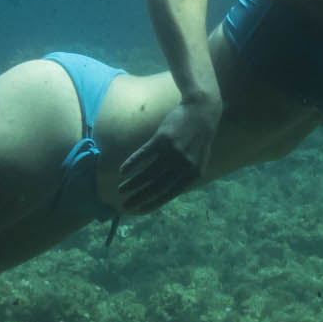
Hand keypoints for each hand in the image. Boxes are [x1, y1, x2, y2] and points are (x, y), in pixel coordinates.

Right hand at [119, 96, 219, 212]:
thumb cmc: (199, 137)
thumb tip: (170, 191)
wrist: (202, 111)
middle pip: (157, 186)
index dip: (153, 203)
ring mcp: (173, 152)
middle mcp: (184, 165)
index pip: (170, 194)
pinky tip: (123, 171)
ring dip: (132, 183)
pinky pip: (144, 155)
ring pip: (148, 173)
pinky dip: (132, 164)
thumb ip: (186, 175)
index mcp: (193, 174)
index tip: (139, 210)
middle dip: (140, 197)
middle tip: (126, 205)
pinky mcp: (163, 139)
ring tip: (120, 189)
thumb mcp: (199, 160)